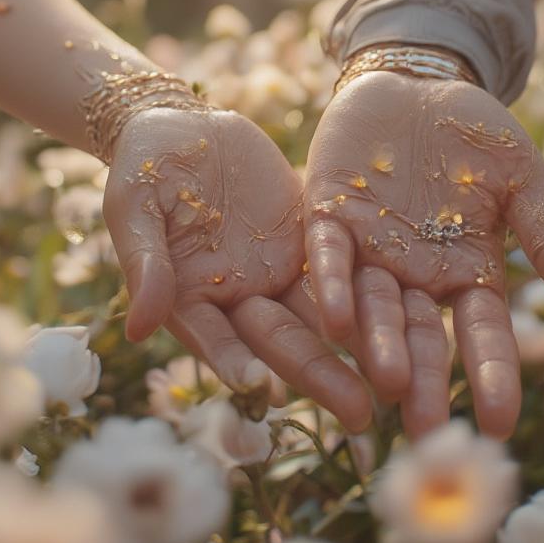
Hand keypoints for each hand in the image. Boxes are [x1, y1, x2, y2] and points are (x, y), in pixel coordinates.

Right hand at [104, 107, 372, 431]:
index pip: (215, 337)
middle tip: (358, 415)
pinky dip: (368, 296)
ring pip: (321, 316)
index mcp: (190, 299)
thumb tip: (139, 328)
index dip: (234, 360)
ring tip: (397, 385)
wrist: (181, 126)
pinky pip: (342, 270)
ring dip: (357, 349)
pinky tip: (408, 321)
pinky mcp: (307, 242)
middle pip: (281, 342)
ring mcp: (276, 273)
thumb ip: (145, 263)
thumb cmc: (142, 168)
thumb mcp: (135, 207)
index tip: (259, 385)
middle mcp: (239, 298)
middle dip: (319, 376)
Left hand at [303, 71, 543, 438]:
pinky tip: (333, 318)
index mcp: (465, 270)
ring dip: (376, 342)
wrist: (417, 83)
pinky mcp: (328, 216)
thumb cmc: (474, 135)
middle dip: (424, 379)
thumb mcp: (520, 179)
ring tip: (385, 384)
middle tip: (426, 432)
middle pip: (419, 334)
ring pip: (370, 304)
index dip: (492, 375)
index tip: (500, 425)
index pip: (482, 332)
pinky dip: (330, 283)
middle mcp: (413, 274)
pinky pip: (325, 255)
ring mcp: (368, 249)